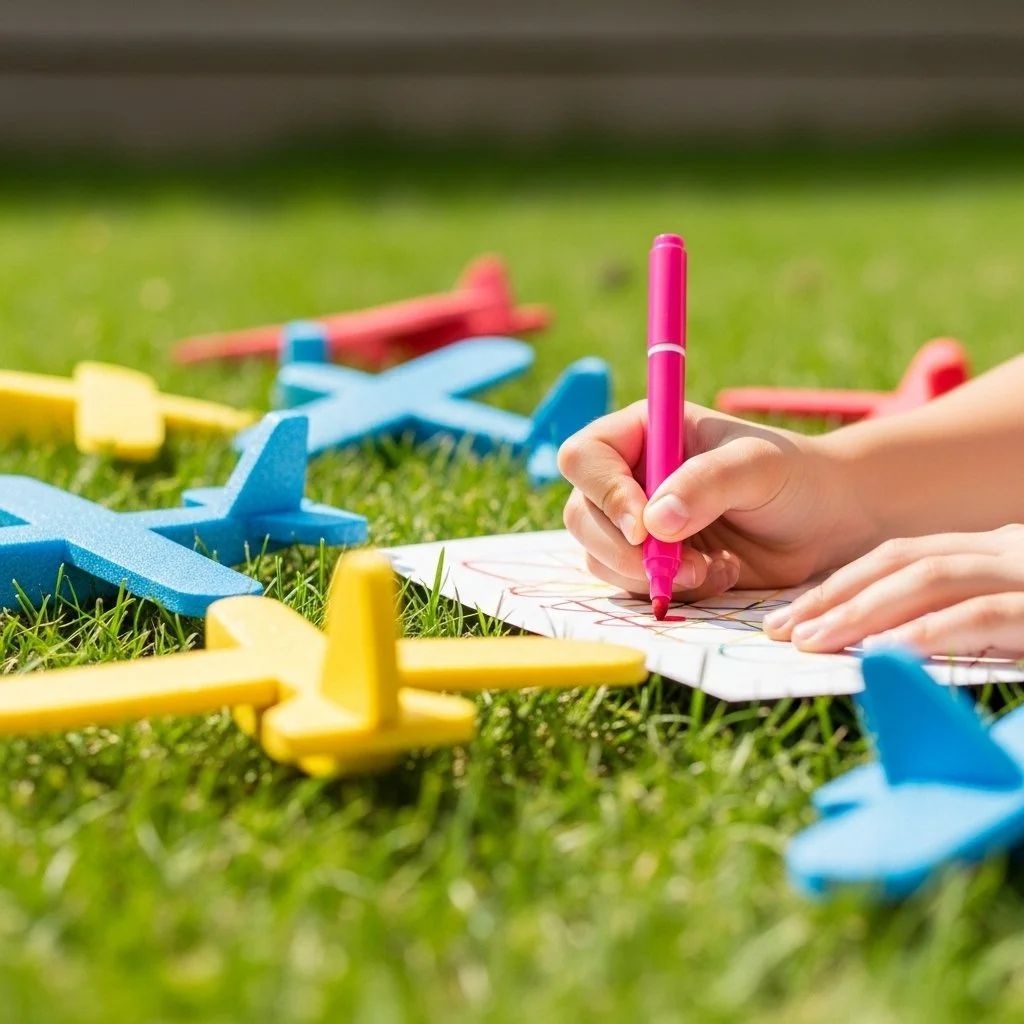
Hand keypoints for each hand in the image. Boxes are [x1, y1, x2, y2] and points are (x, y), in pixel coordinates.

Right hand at [558, 401, 868, 600]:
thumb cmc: (794, 477)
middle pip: (582, 514)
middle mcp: (630, 475)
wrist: (826, 524)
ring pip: (600, 555)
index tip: (643, 528)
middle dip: (624, 549)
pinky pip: (631, 585)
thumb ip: (706, 484)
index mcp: (644, 431)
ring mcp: (637, 522)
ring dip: (649, 575)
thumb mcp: (757, 466)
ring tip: (709, 569)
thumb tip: (654, 522)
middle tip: (676, 566)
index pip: (586, 457)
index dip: (604, 492)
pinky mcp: (651, 563)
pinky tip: (717, 576)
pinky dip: (670, 591)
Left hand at [763, 525, 1023, 657]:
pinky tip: (881, 653)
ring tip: (811, 641)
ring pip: (927, 580)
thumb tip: (876, 651)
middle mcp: (1003, 552)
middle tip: (779, 631)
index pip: (896, 558)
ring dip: (861, 612)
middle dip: (833, 596)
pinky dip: (924, 633)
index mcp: (988, 552)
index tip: (787, 618)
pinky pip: (978, 616)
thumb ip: (949, 623)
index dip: (835, 586)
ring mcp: (1023, 574)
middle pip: (899, 562)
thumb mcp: (1005, 621)